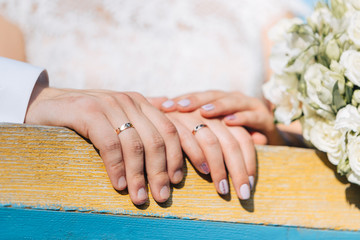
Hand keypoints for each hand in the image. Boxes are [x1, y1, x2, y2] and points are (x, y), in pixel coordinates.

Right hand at [25, 85, 183, 204]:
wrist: (45, 103)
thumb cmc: (85, 118)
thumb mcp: (116, 118)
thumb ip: (140, 123)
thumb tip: (167, 132)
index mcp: (141, 103)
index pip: (170, 129)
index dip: (179, 156)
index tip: (180, 180)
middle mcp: (129, 101)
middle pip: (156, 140)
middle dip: (161, 171)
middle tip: (162, 196)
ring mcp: (109, 104)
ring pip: (135, 145)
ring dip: (139, 175)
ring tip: (140, 198)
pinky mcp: (88, 111)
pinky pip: (110, 145)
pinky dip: (116, 168)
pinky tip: (119, 185)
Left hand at [160, 91, 283, 144]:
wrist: (265, 141)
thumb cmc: (231, 138)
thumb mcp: (210, 133)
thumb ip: (189, 128)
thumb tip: (161, 121)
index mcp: (216, 101)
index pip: (196, 98)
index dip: (180, 100)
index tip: (163, 107)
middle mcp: (231, 99)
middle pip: (210, 96)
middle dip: (194, 101)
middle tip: (179, 106)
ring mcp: (248, 106)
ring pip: (231, 101)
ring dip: (218, 107)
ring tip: (204, 112)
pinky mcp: (264, 118)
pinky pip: (253, 116)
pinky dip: (242, 117)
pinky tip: (230, 121)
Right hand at [165, 110, 254, 199]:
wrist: (149, 107)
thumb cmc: (187, 120)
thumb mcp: (213, 123)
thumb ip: (235, 131)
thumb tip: (262, 139)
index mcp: (222, 113)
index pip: (242, 137)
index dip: (249, 162)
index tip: (251, 185)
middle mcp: (209, 113)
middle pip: (231, 143)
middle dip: (239, 171)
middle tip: (243, 195)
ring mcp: (191, 116)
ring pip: (212, 143)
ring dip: (219, 170)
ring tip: (223, 191)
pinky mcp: (173, 121)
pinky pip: (188, 140)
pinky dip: (197, 156)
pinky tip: (203, 172)